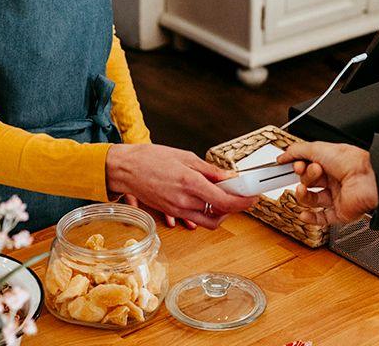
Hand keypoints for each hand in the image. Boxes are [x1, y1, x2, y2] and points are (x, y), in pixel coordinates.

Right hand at [106, 144, 255, 228]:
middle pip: (220, 214)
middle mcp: (184, 201)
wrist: (125, 169)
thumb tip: (231, 177)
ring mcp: (176, 209)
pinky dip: (205, 213)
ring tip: (223, 196)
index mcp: (190, 183)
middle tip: (240, 195)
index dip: (244, 201)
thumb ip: (211, 170)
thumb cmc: (152, 158)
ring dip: (221, 212)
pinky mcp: (171, 212)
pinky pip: (195, 219)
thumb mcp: (186, 157)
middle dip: (234, 207)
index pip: (225, 201)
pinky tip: (206, 200)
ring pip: (208, 221)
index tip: (253, 196)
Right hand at [277, 142, 378, 225]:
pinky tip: (304, 214)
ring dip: (302, 194)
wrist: (368, 181)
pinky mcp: (340, 212)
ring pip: (312, 199)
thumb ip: (298, 150)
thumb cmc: (351, 162)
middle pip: (309, 181)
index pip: (308, 164)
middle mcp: (334, 179)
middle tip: (306, 170)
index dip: (297, 164)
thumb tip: (284, 154)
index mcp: (332, 162)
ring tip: (302, 188)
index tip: (286, 164)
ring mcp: (337, 196)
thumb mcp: (319, 148)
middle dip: (305, 176)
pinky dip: (311, 218)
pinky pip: (322, 218)